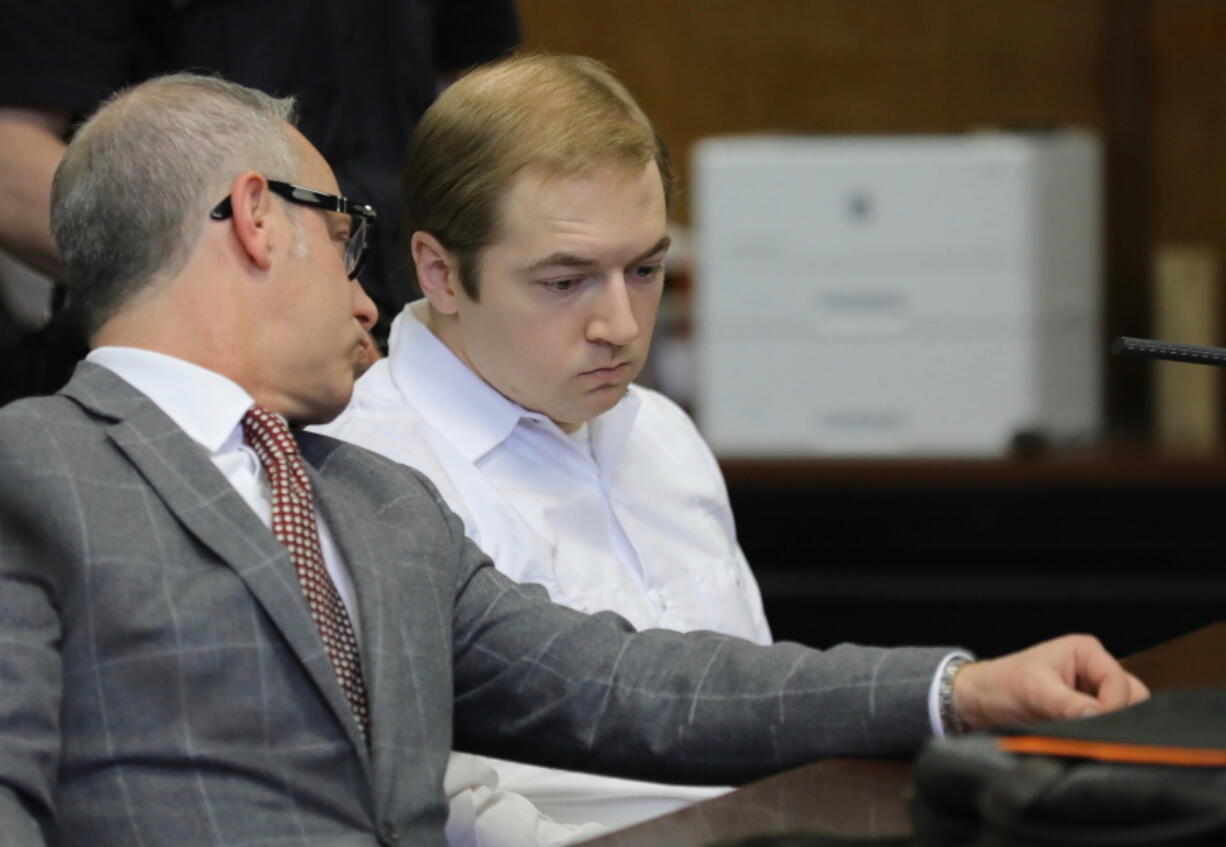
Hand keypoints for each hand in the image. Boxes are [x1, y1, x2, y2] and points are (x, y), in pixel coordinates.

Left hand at [951, 634, 1149, 730]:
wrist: (981, 700)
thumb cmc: (1002, 685)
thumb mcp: (1034, 692)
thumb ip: (1068, 705)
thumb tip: (1098, 715)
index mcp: (1086, 651)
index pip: (1120, 682)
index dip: (1113, 706)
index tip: (1095, 725)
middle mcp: (1095, 668)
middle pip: (1132, 696)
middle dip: (1115, 716)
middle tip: (1091, 731)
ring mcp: (1093, 690)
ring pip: (1124, 712)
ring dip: (1107, 726)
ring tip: (1079, 733)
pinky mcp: (1087, 710)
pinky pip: (1109, 724)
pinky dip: (1100, 733)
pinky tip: (1080, 738)